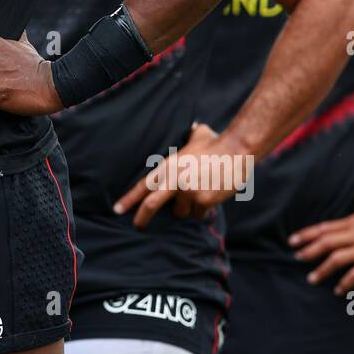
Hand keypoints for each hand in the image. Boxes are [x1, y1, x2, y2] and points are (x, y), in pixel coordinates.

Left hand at [115, 122, 246, 228]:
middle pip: (151, 204)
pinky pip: (199, 214)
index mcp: (168, 166)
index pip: (143, 185)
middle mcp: (174, 179)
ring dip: (189, 209)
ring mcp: (188, 191)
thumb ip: (186, 138)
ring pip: (183, 213)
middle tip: (138, 226)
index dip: (129, 199)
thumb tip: (189, 127)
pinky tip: (212, 196)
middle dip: (142, 218)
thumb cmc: (216, 142)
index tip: (117, 210)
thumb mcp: (194, 137)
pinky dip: (204, 211)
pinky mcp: (202, 200)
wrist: (236, 150)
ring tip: (201, 193)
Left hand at [289, 193, 353, 294]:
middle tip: (296, 257)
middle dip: (309, 251)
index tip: (293, 240)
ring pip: (337, 259)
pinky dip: (345, 283)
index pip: (325, 228)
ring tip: (312, 278)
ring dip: (322, 269)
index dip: (307, 234)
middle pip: (326, 243)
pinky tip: (338, 290)